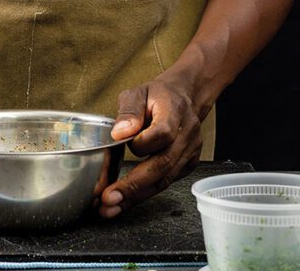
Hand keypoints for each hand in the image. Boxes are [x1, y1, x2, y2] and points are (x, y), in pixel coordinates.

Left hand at [99, 74, 202, 217]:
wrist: (184, 97)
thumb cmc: (157, 95)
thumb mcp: (138, 92)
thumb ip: (128, 111)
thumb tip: (119, 133)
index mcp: (175, 111)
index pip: (163, 133)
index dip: (142, 143)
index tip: (121, 143)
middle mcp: (187, 133)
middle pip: (163, 164)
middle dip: (134, 185)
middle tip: (108, 198)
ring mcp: (191, 151)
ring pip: (164, 179)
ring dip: (136, 196)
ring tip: (110, 208)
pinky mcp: (188, 164)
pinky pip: (166, 182)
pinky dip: (144, 193)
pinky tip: (125, 201)